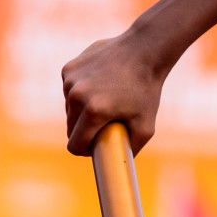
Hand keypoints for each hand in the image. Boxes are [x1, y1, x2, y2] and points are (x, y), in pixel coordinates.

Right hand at [62, 33, 164, 155]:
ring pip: (69, 109)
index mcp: (94, 112)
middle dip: (86, 130)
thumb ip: (131, 149)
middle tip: (107, 122)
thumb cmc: (147, 89)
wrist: (145, 49)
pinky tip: (101, 82)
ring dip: (83, 110)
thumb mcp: (147, 125)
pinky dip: (82, 91)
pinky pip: (70, 90)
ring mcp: (70, 81)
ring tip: (108, 99)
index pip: (75, 146)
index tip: (96, 146)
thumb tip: (118, 167)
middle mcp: (77, 96)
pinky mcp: (68, 69)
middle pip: (71, 128)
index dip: (86, 150)